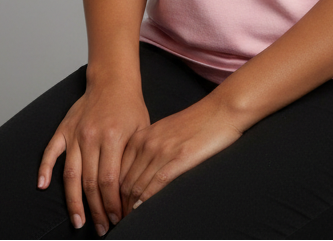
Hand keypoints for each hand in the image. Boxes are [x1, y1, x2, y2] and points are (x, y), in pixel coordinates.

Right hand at [37, 78, 150, 235]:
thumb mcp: (141, 130)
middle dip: (96, 209)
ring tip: (78, 221)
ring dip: (74, 201)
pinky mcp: (64, 128)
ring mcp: (75, 133)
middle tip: (100, 228)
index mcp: (112, 137)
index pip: (109, 180)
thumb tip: (133, 191)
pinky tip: (42, 186)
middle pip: (89, 182)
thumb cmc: (130, 106)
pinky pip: (51, 151)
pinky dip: (45, 169)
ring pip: (70, 174)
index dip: (112, 203)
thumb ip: (133, 158)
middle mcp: (91, 136)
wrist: (113, 80)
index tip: (117, 218)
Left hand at [118, 94, 243, 216]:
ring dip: (129, 208)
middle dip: (118, 205)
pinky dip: (146, 201)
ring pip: (137, 186)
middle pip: (124, 182)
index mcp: (141, 136)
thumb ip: (147, 148)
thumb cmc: (195, 122)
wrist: (220, 110)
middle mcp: (147, 143)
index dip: (112, 193)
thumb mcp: (163, 131)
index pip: (117, 170)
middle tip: (117, 221)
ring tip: (127, 222)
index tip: (112, 208)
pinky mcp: (179, 158)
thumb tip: (136, 173)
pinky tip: (142, 211)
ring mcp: (162, 151)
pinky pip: (156, 184)